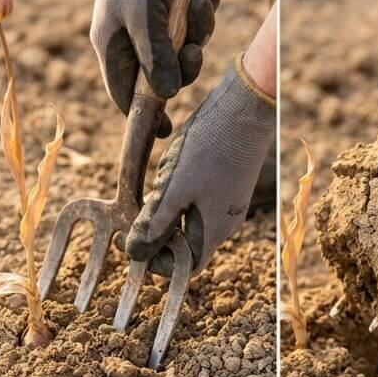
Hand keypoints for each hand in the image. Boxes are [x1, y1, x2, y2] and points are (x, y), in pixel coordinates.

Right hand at [90, 0, 219, 137]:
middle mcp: (132, 36)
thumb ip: (157, 60)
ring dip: (201, 27)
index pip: (127, 94)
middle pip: (166, 71)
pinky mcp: (173, 0)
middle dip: (187, 62)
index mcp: (113, 46)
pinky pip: (195, 17)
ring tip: (200, 2)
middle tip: (194, 50)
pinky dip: (205, 6)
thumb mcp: (145, 21)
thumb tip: (169, 98)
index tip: (167, 134)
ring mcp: (153, 18)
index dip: (147, 114)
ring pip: (186, 43)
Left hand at [126, 56, 275, 273]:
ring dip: (168, 215)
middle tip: (133, 217)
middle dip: (158, 237)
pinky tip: (171, 173)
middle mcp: (227, 222)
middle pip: (188, 246)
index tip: (131, 243)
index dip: (157, 263)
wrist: (246, 108)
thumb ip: (155, 222)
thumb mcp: (174, 187)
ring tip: (152, 190)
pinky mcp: (231, 184)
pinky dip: (181, 198)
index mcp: (215, 230)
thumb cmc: (210, 147)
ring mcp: (231, 203)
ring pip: (193, 222)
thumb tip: (135, 252)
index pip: (185, 267)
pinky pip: (201, 203)